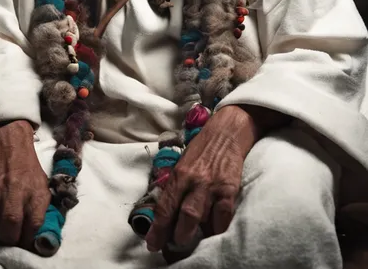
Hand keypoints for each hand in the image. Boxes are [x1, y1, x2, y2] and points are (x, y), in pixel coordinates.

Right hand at [0, 120, 50, 248]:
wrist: (8, 145)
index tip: (23, 239)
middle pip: (9, 234)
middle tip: (9, 231)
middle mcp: (14, 198)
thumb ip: (40, 211)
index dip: (27, 239)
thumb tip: (37, 235)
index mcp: (35, 197)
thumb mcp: (43, 186)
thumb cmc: (27, 168)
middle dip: (9, 237)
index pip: (32, 231)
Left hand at [146, 106, 258, 252]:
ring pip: (201, 218)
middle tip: (174, 248)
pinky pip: (222, 217)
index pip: (165, 207)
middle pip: (183, 216)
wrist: (226, 132)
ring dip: (196, 236)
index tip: (152, 245)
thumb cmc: (202, 150)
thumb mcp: (183, 164)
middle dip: (177, 237)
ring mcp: (212, 186)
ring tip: (193, 243)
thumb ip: (177, 187)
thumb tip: (168, 213)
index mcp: (178, 175)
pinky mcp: (229, 189)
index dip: (158, 229)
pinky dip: (217, 229)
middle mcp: (193, 181)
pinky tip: (213, 233)